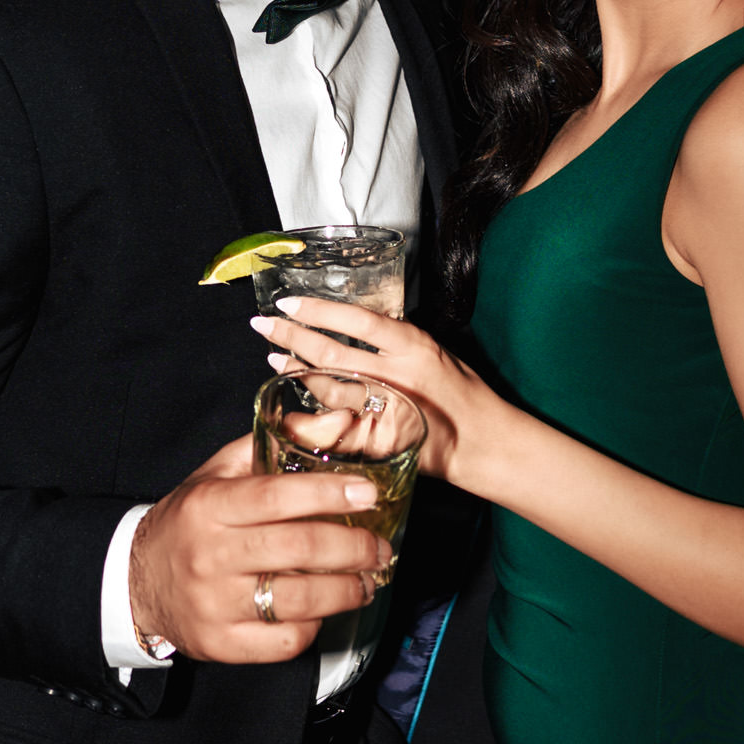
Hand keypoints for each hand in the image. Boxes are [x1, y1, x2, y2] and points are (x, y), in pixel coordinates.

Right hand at [128, 434, 392, 664]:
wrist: (137, 581)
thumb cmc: (191, 521)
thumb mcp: (221, 473)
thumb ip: (278, 443)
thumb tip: (340, 422)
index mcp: (208, 506)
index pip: (276, 496)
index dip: (328, 494)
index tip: (368, 495)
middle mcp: (210, 555)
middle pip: (299, 549)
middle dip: (354, 548)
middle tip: (380, 548)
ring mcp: (215, 604)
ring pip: (300, 600)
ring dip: (347, 590)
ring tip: (366, 580)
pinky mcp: (222, 644)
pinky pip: (285, 641)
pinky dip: (315, 625)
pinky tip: (322, 609)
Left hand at [251, 298, 491, 486]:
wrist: (481, 441)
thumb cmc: (459, 391)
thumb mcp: (431, 349)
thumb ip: (392, 338)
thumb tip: (348, 321)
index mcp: (414, 346)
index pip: (358, 321)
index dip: (319, 310)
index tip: (289, 301)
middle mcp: (398, 376)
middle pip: (333, 354)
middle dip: (291, 337)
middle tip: (263, 324)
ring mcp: (385, 411)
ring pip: (328, 389)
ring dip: (295, 370)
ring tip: (273, 355)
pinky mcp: (378, 441)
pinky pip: (334, 423)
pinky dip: (309, 410)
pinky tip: (292, 398)